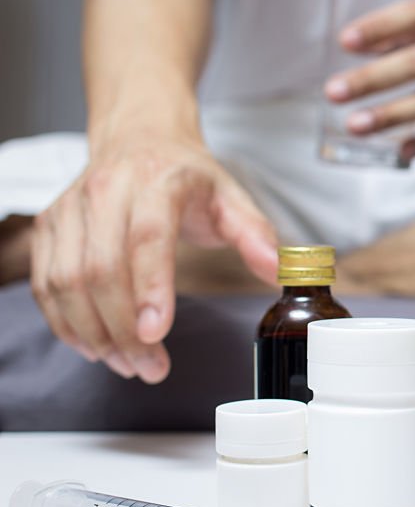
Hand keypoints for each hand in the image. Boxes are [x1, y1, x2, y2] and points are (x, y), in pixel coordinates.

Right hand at [30, 136, 277, 382]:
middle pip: (101, 269)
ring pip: (66, 281)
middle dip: (123, 328)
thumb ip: (256, 235)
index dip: (150, 288)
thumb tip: (276, 272)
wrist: (140, 140)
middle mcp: (105, 191)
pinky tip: (95, 347)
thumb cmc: (187, 177)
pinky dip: (65, 322)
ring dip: (94, 332)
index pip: (147, 238)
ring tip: (129, 364)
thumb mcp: (231, 197)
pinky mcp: (49, 227)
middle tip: (150, 367)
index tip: (157, 333)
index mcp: (156, 181)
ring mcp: (70, 209)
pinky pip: (45, 283)